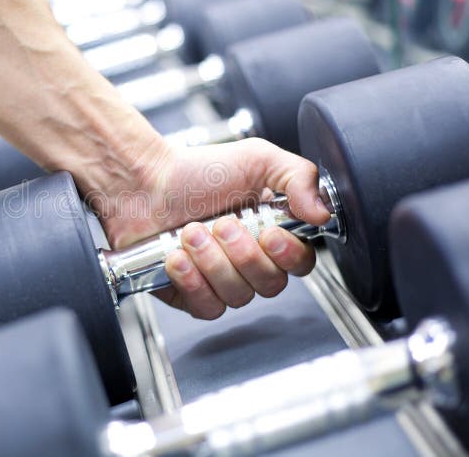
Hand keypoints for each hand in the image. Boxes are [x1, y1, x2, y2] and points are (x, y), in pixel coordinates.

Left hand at [88, 138, 330, 319]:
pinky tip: (177, 257)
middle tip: (221, 224)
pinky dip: (191, 281)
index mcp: (272, 232)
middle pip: (270, 284)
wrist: (143, 184)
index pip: (301, 263)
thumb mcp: (257, 159)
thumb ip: (299, 177)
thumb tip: (325, 212)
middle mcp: (249, 261)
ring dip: (212, 262)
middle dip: (243, 253)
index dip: (288, 254)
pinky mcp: (192, 296)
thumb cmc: (196, 172)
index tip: (267, 233)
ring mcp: (221, 281)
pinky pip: (207, 308)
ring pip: (238, 297)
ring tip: (190, 233)